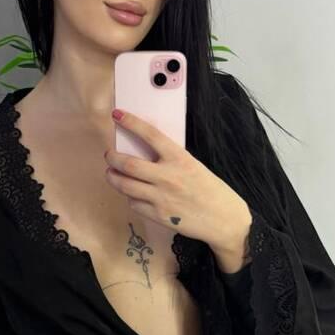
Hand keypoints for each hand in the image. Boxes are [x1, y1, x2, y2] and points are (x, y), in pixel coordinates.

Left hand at [104, 108, 251, 266]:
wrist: (225, 220)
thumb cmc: (211, 190)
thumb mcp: (194, 166)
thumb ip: (171, 160)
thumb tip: (145, 154)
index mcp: (180, 159)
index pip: (150, 135)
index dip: (131, 122)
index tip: (117, 114)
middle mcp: (167, 176)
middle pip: (127, 163)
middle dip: (112, 157)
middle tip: (109, 155)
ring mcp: (161, 197)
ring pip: (124, 185)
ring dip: (113, 177)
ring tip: (112, 174)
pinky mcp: (158, 216)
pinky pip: (133, 203)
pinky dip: (130, 197)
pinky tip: (133, 194)